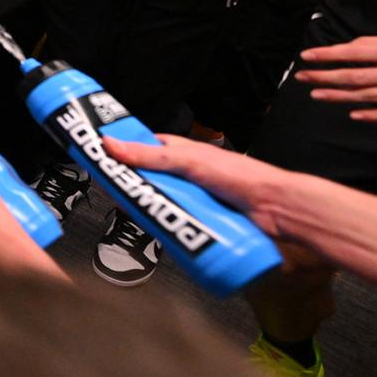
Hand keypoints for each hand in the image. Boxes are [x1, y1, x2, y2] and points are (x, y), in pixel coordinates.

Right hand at [101, 134, 292, 237]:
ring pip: (160, 202)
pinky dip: (164, 226)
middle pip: (149, 179)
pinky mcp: (201, 219)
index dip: (123, 153)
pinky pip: (176, 222)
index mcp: (182, 152)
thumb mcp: (188, 161)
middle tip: (113, 196)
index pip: (144, 148)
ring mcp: (193, 197)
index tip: (101, 160)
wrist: (275, 209)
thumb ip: (149, 155)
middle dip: (132, 187)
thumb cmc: (238, 176)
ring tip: (131, 216)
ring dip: (148, 209)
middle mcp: (186, 174)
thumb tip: (109, 144)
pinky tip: (153, 231)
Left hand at [296, 35, 376, 120]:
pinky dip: (372, 115)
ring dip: (340, 96)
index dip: (329, 55)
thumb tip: (348, 48)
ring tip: (317, 94)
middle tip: (302, 76)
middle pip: (356, 77)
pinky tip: (353, 114)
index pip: (355, 53)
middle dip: (325, 76)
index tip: (307, 56)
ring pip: (368, 96)